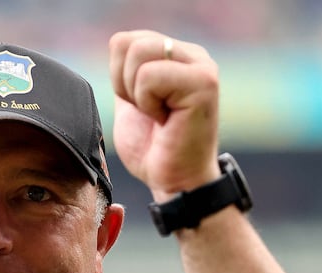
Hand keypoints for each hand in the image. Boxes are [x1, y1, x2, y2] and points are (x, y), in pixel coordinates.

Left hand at [108, 30, 221, 202]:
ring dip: (138, 94)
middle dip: (124, 85)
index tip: (140, 106)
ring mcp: (201, 66)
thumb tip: (117, 44)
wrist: (175, 182)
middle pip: (128, 43)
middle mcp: (192, 54)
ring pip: (138, 53)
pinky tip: (166, 120)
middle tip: (149, 112)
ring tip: (158, 114)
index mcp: (175, 55)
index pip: (124, 41)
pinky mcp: (203, 82)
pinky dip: (148, 104)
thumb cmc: (154, 150)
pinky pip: (149, 76)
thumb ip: (127, 71)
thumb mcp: (131, 101)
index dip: (118, 78)